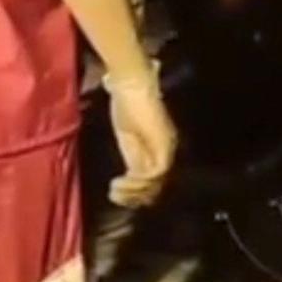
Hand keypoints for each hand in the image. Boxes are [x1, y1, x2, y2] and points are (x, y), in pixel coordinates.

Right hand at [103, 70, 175, 207]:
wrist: (131, 85)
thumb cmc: (127, 105)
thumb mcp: (128, 135)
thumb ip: (133, 153)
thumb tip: (131, 173)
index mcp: (160, 149)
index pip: (154, 182)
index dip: (136, 193)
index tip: (115, 194)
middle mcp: (167, 150)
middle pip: (157, 187)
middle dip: (134, 196)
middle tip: (114, 195)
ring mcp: (167, 148)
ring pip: (156, 184)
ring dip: (133, 191)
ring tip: (114, 189)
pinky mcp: (163, 144)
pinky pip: (154, 173)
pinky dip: (136, 182)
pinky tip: (118, 182)